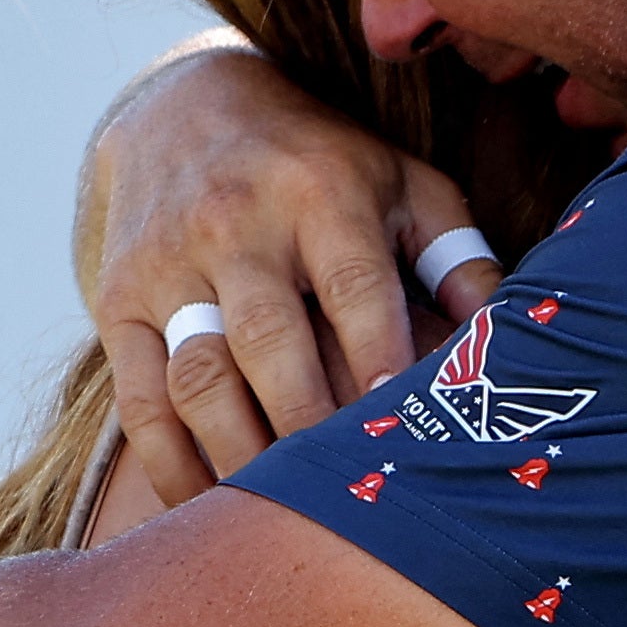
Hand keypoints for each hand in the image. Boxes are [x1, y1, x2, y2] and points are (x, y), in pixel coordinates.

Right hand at [86, 43, 501, 499]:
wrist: (182, 106)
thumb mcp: (399, 182)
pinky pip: (140, 400)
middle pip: (271, 342)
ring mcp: (169, 263)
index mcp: (322, 190)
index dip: (380, 361)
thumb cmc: (321, 164)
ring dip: (241, 459)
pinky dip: (171, 466)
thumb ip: (459, 258)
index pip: (354, 287)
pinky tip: (209, 513)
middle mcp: (238, 222)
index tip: (402, 432)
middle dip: (311, 428)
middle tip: (347, 501)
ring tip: (281, 519)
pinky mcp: (117, 301)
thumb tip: (509, 346)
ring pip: (199, 378)